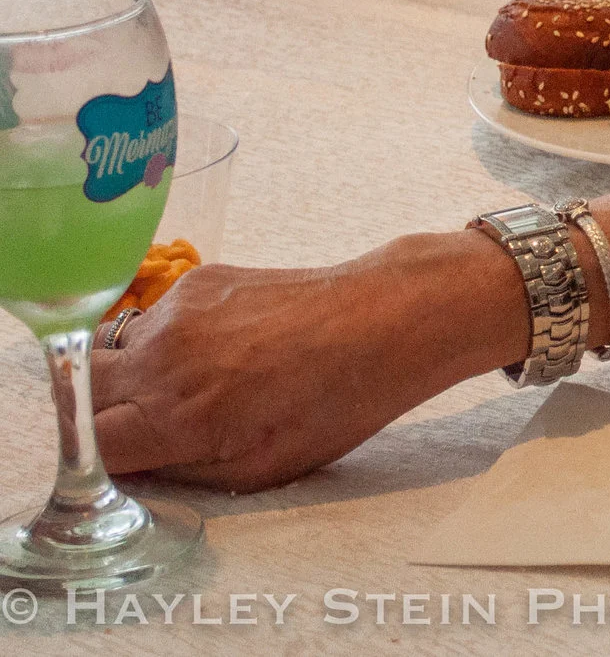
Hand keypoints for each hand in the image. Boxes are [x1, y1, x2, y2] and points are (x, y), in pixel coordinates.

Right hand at [89, 231, 522, 492]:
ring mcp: (174, 314)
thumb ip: (180, 473)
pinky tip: (223, 350)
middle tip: (142, 427)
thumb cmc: (334, 403)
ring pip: (112, 352)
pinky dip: (168, 341)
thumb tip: (131, 469)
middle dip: (97, 415)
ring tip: (192, 388)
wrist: (385, 319)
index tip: (117, 464)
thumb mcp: (258, 470)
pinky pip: (155, 320)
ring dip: (131, 376)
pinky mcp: (197, 281)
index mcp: (173, 417)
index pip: (83, 445)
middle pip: (79, 394)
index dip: (93, 460)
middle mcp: (160, 360)